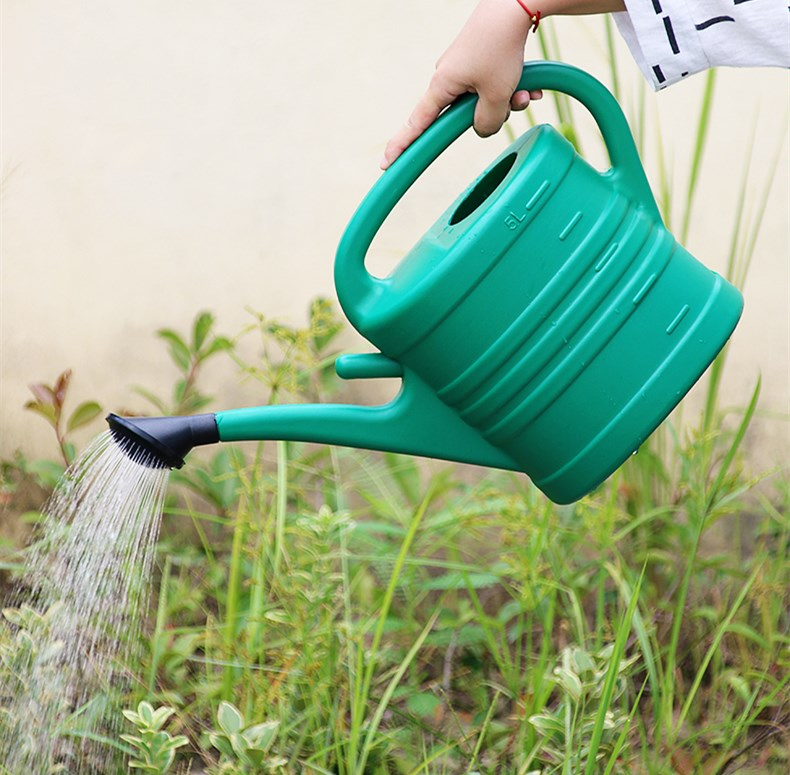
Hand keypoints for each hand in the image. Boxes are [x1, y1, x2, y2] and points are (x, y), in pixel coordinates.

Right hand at [381, 0, 542, 169]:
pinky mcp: (478, 58)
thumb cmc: (500, 48)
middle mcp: (447, 77)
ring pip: (482, 100)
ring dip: (507, 101)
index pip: (417, 124)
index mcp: (441, 86)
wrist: (514, 6)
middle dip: (492, 114)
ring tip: (525, 91)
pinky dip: (510, 88)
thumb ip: (487, 123)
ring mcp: (463, 67)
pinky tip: (529, 85)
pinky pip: (491, 85)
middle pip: (462, 115)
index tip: (386, 163)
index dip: (402, 145)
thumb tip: (483, 128)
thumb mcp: (496, 96)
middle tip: (514, 102)